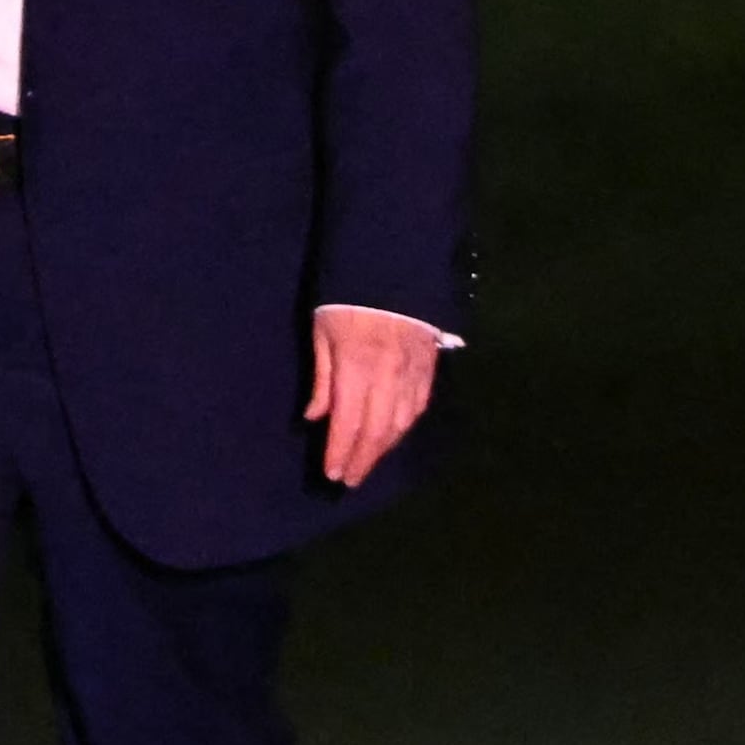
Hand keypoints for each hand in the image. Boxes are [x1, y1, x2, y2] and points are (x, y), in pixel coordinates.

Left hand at [308, 305, 443, 488]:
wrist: (394, 264)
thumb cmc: (347, 298)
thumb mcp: (323, 332)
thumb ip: (322, 378)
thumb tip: (314, 418)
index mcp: (356, 366)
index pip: (348, 422)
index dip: (340, 452)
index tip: (332, 474)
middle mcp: (388, 375)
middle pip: (377, 431)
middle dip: (363, 460)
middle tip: (350, 480)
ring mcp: (413, 371)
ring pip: (401, 423)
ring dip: (384, 449)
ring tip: (369, 463)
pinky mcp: (430, 365)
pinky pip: (420, 405)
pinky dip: (406, 427)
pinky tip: (395, 436)